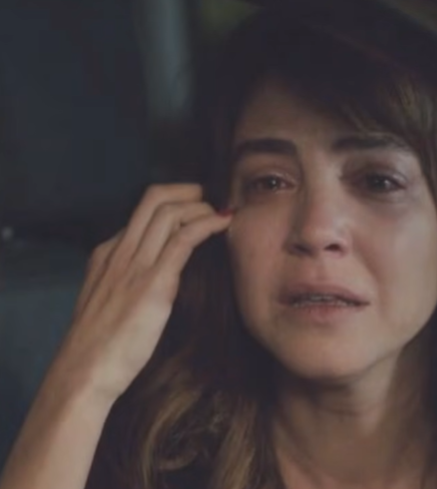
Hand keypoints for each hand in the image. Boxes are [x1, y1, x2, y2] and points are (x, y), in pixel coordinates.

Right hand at [49, 184, 232, 404]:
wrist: (83, 374)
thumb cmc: (99, 348)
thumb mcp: (108, 303)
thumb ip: (128, 283)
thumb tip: (161, 275)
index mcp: (106, 255)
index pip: (141, 213)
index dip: (171, 204)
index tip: (193, 208)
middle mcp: (119, 252)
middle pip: (154, 200)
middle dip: (187, 192)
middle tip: (209, 198)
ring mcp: (135, 265)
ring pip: (169, 213)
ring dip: (201, 206)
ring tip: (221, 212)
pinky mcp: (153, 283)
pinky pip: (184, 239)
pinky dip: (207, 224)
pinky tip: (223, 222)